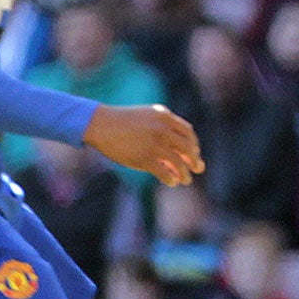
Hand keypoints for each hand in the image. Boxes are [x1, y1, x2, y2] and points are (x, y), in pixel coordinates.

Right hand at [84, 104, 204, 187]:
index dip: (193, 144)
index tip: (194, 153)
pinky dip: (171, 179)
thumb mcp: (146, 117)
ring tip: (186, 180)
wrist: (100, 124)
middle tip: (198, 168)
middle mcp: (162, 129)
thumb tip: (178, 148)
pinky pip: (164, 172)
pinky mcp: (145, 158)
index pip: (187, 132)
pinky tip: (172, 182)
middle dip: (194, 159)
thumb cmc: (123, 122)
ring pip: (178, 162)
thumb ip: (163, 128)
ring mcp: (154, 143)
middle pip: (187, 147)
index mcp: (164, 116)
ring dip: (184, 173)